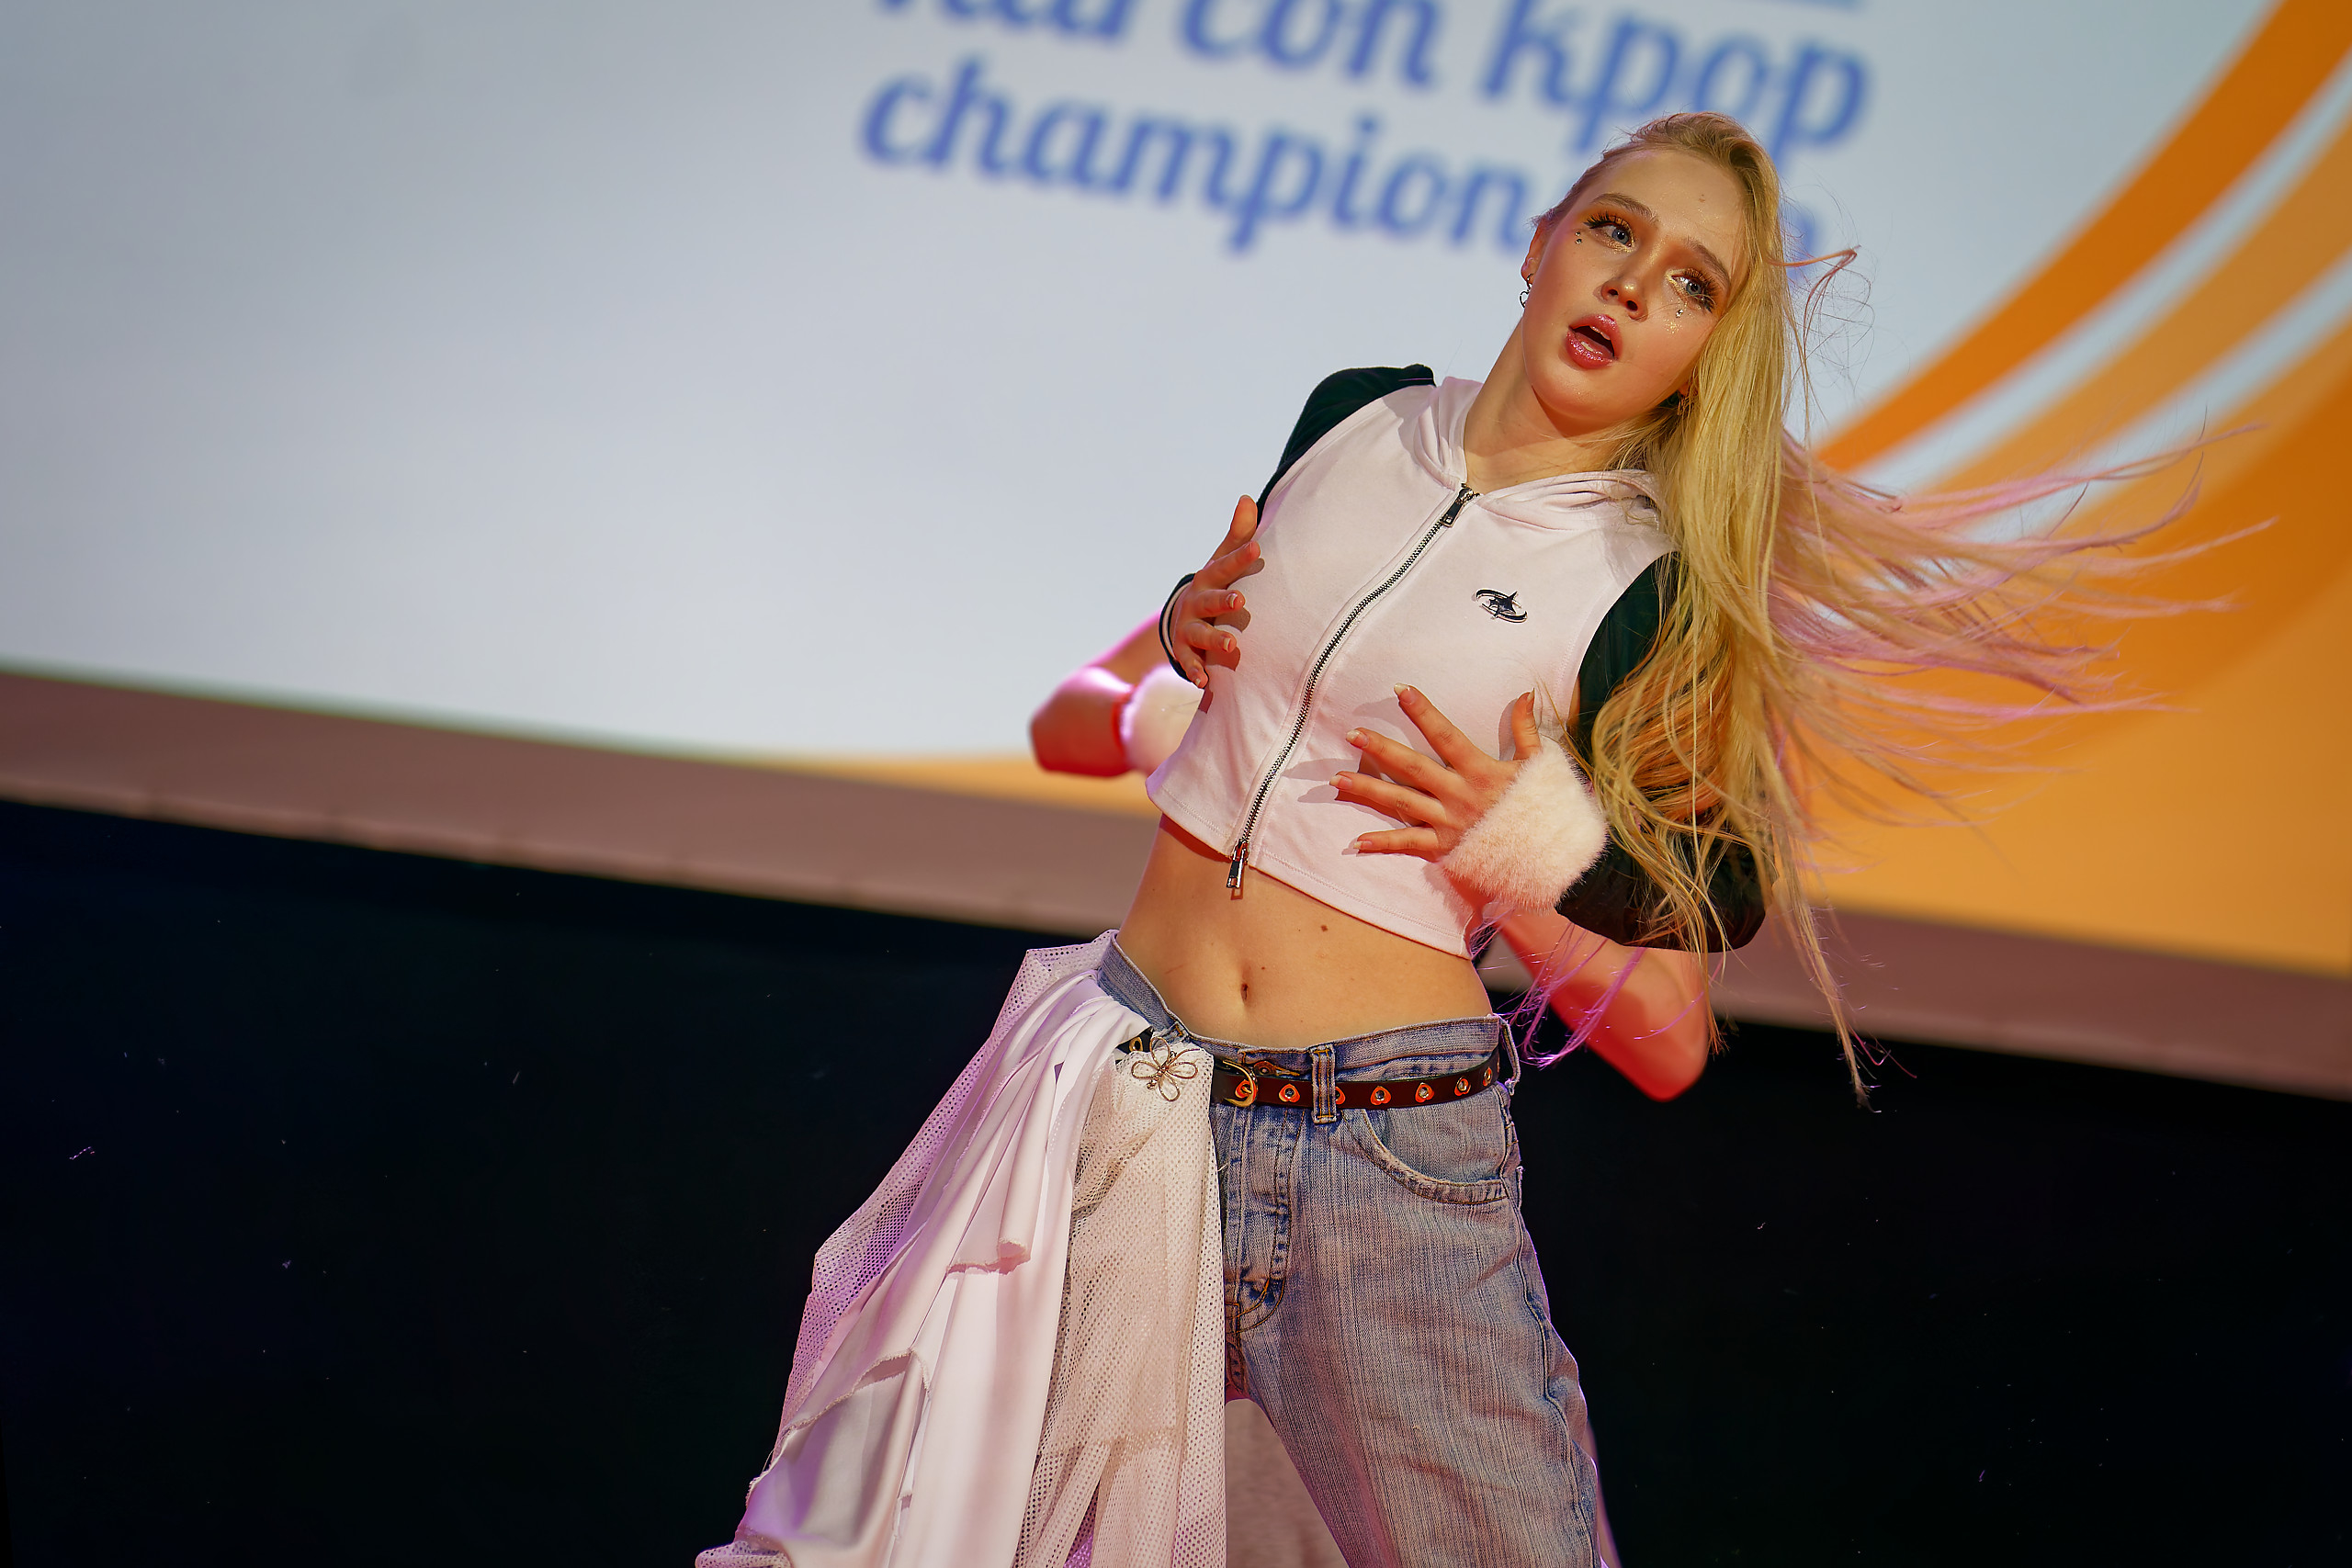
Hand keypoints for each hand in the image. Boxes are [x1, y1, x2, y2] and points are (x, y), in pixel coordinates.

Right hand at [1164, 496, 1262, 687]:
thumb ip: (1239, 536)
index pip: (1226, 566)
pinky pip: (1189, 661)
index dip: (1240, 557)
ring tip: (1232, 647)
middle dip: (1223, 600)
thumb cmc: (1214, 585)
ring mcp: (1188, 627)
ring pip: (1201, 633)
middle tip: (1240, 600)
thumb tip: (1248, 497)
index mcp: (1209, 578)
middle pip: (1210, 600)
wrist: (1183, 615)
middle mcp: (1196, 601)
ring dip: (1215, 640)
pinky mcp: (1184, 650)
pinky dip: (1195, 671)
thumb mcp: (1223, 561)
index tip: (1257, 549)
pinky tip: (1204, 682)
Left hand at [1334, 687, 1542, 860]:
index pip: (1445, 735)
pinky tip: (1355, 842)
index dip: (1423, 712)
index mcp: (1480, 770)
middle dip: (1381, 749)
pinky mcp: (1445, 848)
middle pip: (1413, 767)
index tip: (1399, 690)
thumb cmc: (1542, 808)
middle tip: (1351, 733)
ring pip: (1401, 803)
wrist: (1551, 856)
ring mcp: (1449, 822)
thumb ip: (1525, 729)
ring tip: (1337, 779)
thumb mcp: (1538, 764)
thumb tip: (1525, 693)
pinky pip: (1409, 844)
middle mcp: (1459, 794)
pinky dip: (1382, 844)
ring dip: (1368, 790)